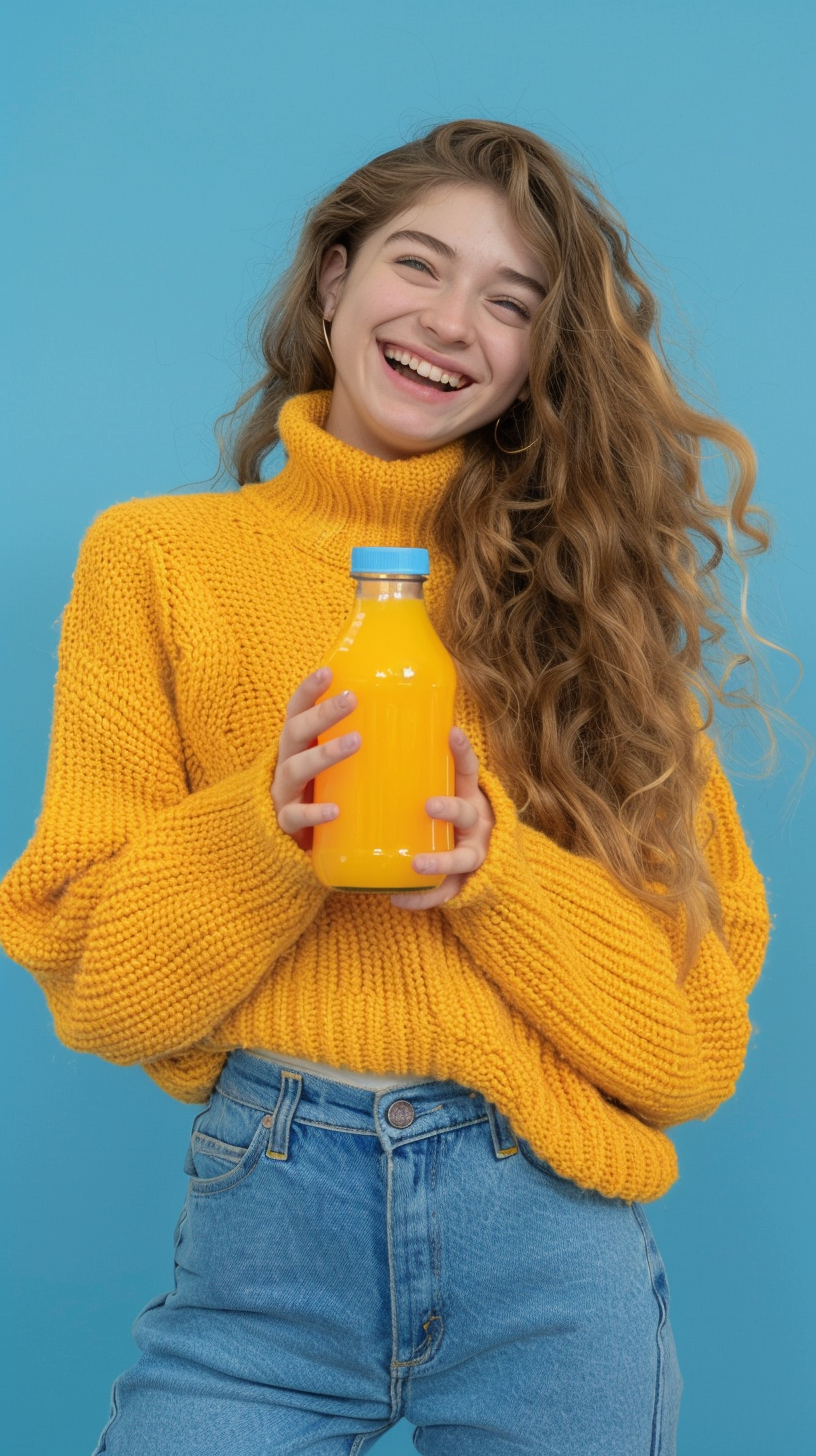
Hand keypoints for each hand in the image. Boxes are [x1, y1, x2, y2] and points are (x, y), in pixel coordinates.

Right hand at [271, 666, 359, 852]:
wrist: (298, 838)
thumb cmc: (327, 789)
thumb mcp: (338, 763)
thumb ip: (360, 740)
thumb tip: (419, 716)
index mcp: (299, 743)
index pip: (298, 709)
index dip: (309, 689)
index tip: (329, 671)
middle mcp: (287, 762)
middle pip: (296, 731)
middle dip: (323, 714)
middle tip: (352, 700)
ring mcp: (284, 792)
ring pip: (296, 769)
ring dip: (325, 754)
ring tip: (355, 742)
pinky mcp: (287, 823)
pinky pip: (296, 817)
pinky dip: (314, 813)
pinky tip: (334, 810)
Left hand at [390, 728, 495, 909]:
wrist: (479, 857)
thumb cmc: (445, 818)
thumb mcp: (440, 793)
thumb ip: (412, 777)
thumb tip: (359, 742)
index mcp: (468, 796)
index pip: (468, 769)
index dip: (462, 751)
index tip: (451, 732)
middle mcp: (476, 823)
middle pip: (467, 813)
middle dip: (450, 809)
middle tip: (429, 806)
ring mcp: (472, 854)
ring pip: (462, 858)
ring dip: (440, 860)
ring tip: (417, 864)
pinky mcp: (463, 882)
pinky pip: (445, 893)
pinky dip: (423, 898)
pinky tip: (398, 899)